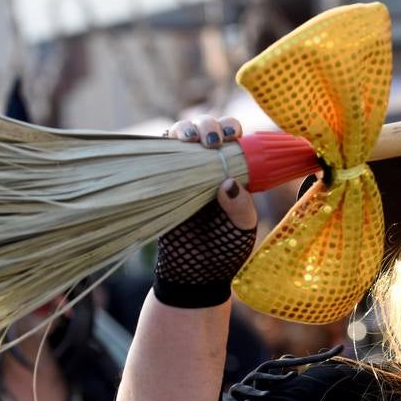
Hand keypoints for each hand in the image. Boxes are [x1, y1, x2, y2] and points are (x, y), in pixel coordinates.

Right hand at [154, 115, 259, 307]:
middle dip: (208, 125)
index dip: (231, 128)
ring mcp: (183, 173)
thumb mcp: (242, 228)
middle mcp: (207, 167)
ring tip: (190, 139)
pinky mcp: (160, 182)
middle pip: (206, 130)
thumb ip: (241, 207)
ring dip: (185, 129)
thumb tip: (229, 182)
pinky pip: (158, 156)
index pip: (232, 138)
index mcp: (233, 171)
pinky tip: (170, 145)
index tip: (233, 135)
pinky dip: (162, 145)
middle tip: (213, 139)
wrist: (195, 275)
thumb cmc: (225, 250)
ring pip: (180, 137)